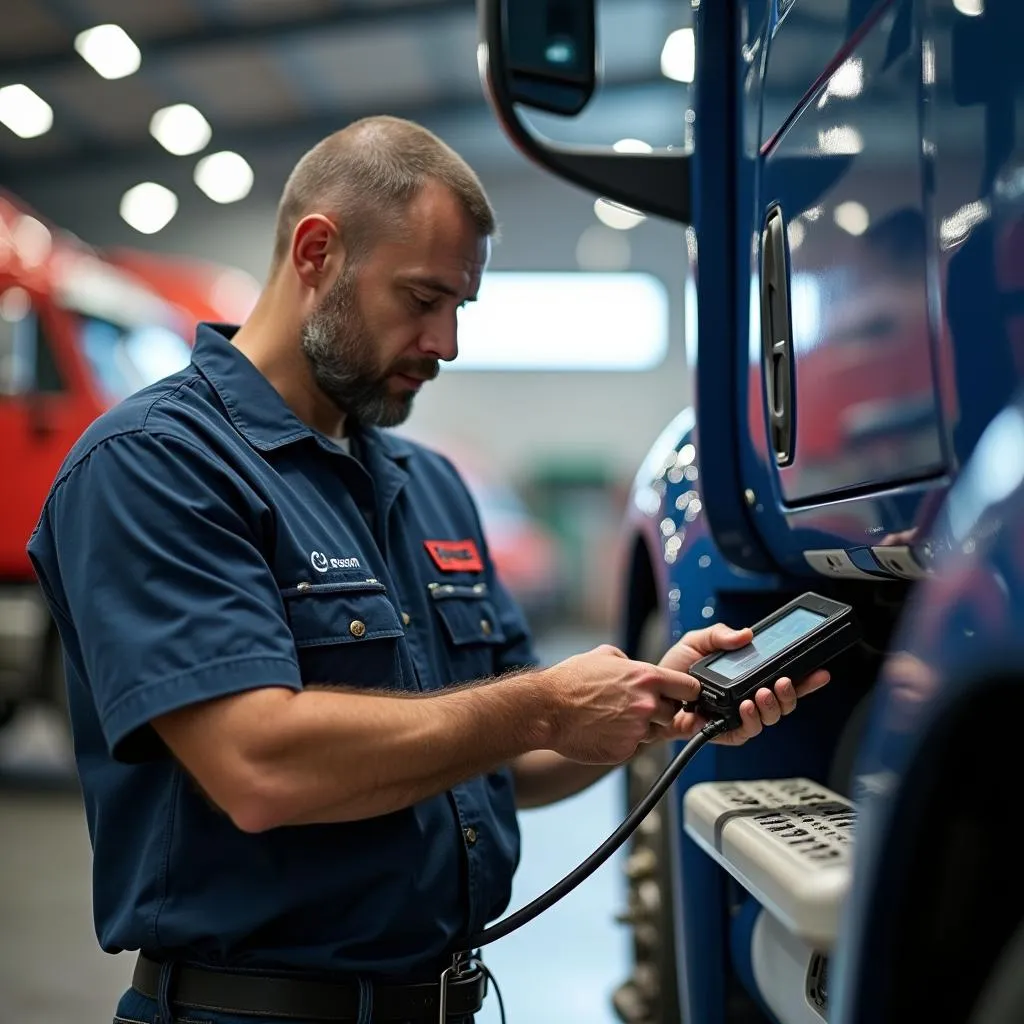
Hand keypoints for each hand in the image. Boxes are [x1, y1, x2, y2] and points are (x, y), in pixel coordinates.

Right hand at [547, 645, 701, 763]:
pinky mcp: (625, 750)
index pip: (691, 688)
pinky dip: (623, 740)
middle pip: (674, 712)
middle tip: (634, 705)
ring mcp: (637, 730)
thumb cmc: (571, 681)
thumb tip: (635, 667)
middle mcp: (647, 705)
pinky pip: (634, 746)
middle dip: (660, 710)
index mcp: (647, 678)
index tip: (683, 695)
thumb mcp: (604, 656)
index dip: (687, 692)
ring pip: (654, 732)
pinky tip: (604, 729)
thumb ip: (629, 662)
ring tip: (614, 716)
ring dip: (641, 726)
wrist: (547, 709)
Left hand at [654, 622, 830, 746]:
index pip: (782, 678)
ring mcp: (738, 716)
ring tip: (764, 693)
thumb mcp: (698, 641)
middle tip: (784, 682)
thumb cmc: (673, 670)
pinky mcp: (725, 732)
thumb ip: (720, 634)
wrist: (652, 691)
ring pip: (770, 718)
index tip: (820, 671)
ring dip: (773, 706)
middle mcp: (747, 698)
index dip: (805, 678)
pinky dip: (751, 720)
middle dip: (792, 693)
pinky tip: (747, 706)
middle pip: (784, 702)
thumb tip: (745, 634)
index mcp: (746, 676)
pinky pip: (747, 731)